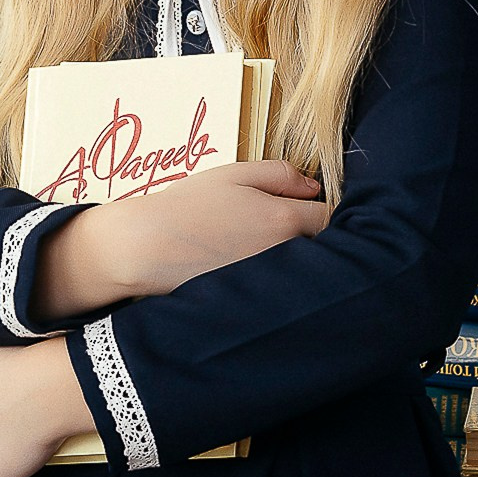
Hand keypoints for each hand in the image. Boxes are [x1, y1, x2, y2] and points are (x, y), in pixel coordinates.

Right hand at [29, 160, 328, 324]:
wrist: (146, 247)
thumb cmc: (187, 205)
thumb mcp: (234, 174)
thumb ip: (280, 174)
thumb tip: (315, 187)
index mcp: (283, 219)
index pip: (331, 217)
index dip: (328, 209)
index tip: (315, 207)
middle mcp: (284, 255)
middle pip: (326, 249)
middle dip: (322, 239)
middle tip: (307, 229)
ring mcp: (271, 284)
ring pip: (306, 272)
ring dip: (306, 263)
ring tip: (283, 251)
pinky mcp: (255, 302)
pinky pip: (283, 291)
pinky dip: (283, 284)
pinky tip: (265, 273)